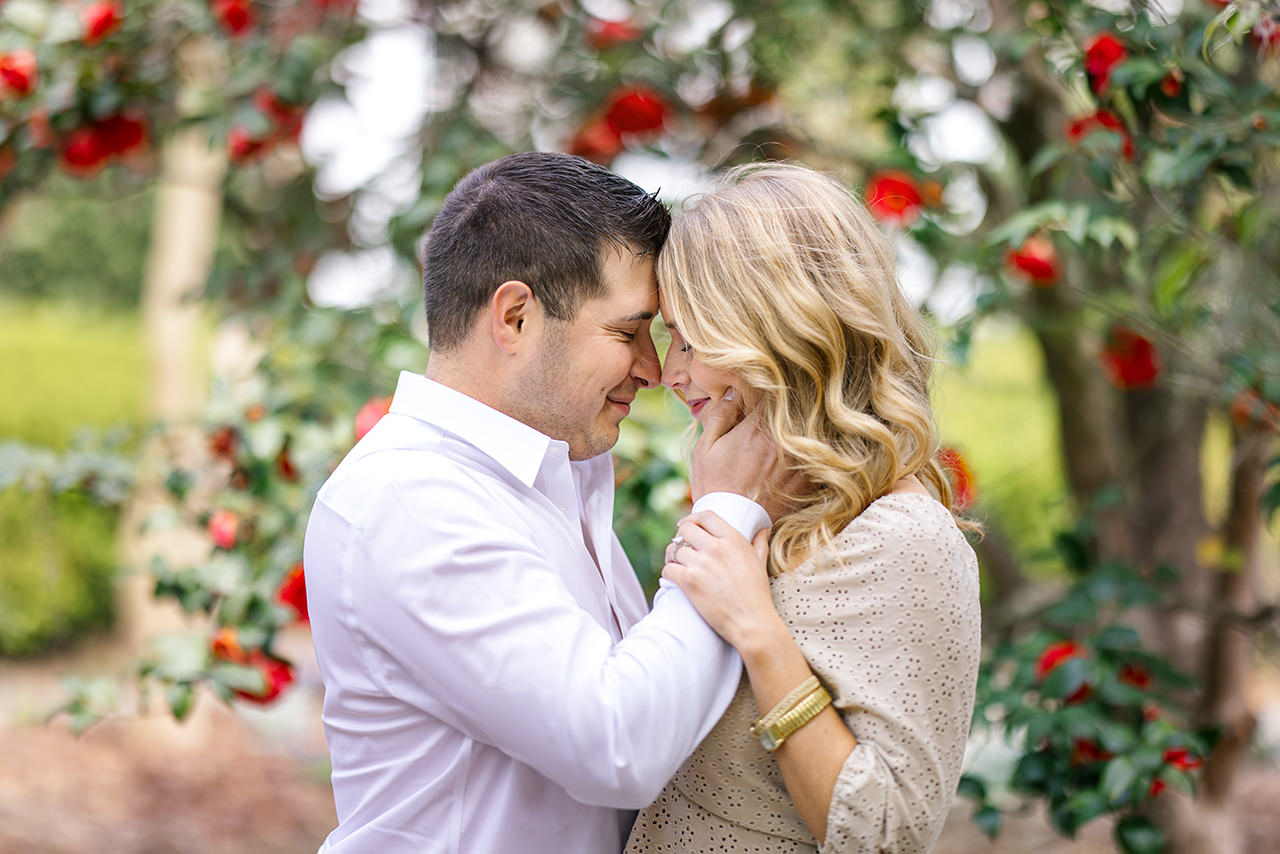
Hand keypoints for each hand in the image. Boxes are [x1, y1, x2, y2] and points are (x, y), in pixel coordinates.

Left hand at [662, 511, 787, 652]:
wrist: (752, 623)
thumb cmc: (757, 595)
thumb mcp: (761, 563)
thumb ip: (760, 543)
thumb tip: (763, 529)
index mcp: (733, 540)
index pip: (706, 516)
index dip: (692, 519)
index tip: (686, 525)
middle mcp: (716, 547)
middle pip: (686, 530)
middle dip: (680, 538)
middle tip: (681, 548)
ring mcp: (701, 563)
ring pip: (674, 549)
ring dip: (672, 557)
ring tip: (676, 565)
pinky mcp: (689, 581)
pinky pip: (668, 569)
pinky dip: (668, 573)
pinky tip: (673, 578)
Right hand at [691, 393, 808, 520]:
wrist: (733, 523)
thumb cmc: (715, 484)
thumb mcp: (705, 447)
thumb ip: (720, 415)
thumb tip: (734, 394)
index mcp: (757, 427)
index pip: (771, 393)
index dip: (766, 393)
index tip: (761, 397)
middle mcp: (782, 441)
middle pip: (795, 410)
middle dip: (786, 410)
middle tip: (775, 411)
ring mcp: (799, 460)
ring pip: (807, 432)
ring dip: (799, 431)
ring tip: (788, 435)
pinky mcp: (809, 479)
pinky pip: (817, 456)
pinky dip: (810, 453)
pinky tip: (802, 454)